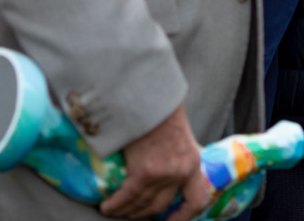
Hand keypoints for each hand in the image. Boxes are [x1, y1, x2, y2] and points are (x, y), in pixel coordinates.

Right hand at [99, 105, 208, 220]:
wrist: (148, 95)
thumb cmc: (160, 108)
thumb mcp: (179, 134)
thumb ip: (177, 154)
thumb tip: (166, 165)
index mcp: (192, 163)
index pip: (196, 200)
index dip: (184, 216)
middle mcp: (180, 172)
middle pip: (161, 205)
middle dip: (144, 214)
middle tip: (132, 213)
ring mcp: (162, 174)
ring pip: (142, 204)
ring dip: (127, 211)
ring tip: (116, 211)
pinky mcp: (143, 172)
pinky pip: (127, 197)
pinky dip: (115, 204)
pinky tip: (107, 207)